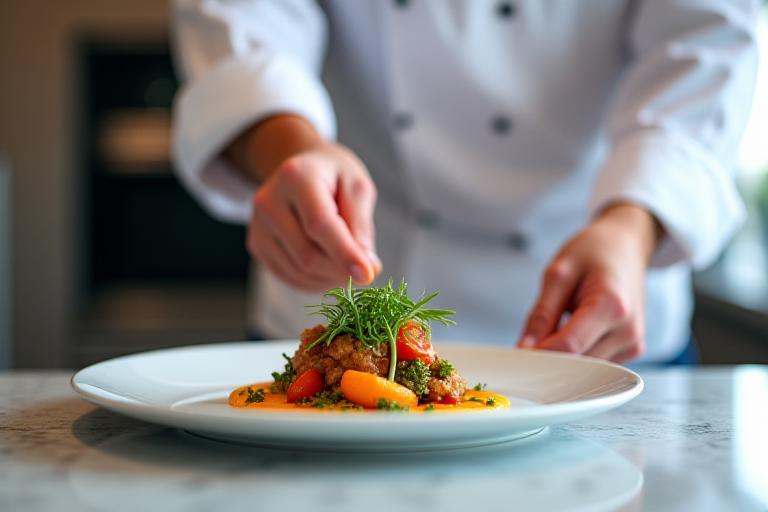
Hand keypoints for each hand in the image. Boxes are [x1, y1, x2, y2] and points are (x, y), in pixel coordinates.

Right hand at [227, 115, 381, 290]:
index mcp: (296, 177)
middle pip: (307, 253)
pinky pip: (289, 276)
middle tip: (366, 270)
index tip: (368, 275)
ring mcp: (258, 225)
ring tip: (348, 264)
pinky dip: (315, 281)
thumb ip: (361, 226)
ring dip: (330, 277)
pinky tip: (329, 268)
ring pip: (298, 270)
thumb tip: (366, 268)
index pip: (319, 223)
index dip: (344, 253)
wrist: (303, 170)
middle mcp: (269, 201)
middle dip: (340, 269)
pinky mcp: (256, 244)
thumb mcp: (357, 188)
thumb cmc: (335, 178)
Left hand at [518, 203, 662, 362]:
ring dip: (565, 357)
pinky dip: (579, 354)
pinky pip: (597, 364)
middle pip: (579, 363)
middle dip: (550, 357)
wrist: (625, 246)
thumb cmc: (593, 252)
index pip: (569, 346)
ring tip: (557, 325)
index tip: (518, 354)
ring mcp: (633, 342)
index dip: (540, 355)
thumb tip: (525, 349)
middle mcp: (628, 330)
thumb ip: (541, 314)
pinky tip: (574, 330)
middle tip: (530, 341)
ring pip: (587, 370)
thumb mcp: (558, 273)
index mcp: (611, 305)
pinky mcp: (632, 349)